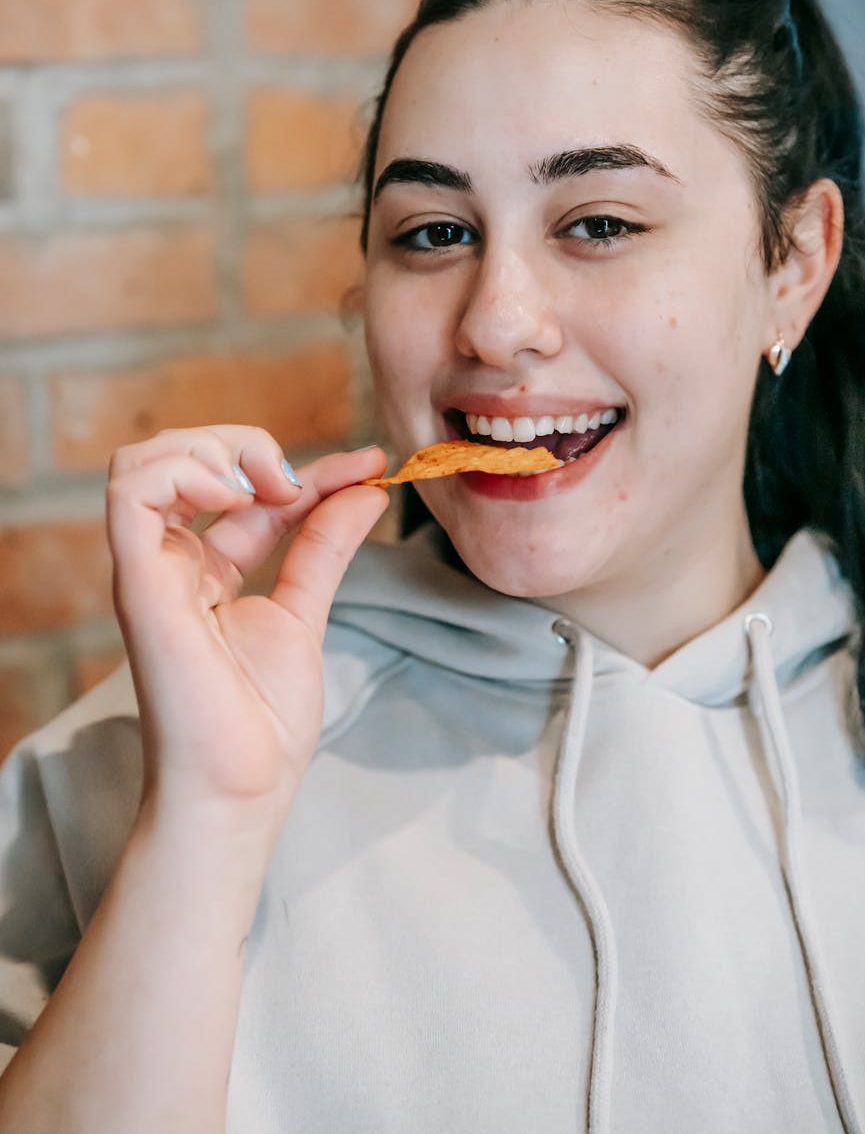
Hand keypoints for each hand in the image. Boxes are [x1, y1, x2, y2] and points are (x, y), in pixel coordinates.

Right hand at [106, 427, 388, 844]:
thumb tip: (366, 485)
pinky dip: (184, 472)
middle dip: (246, 444)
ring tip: (267, 485)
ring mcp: (149, 572)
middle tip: (301, 480)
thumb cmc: (262, 721)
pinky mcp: (138, 584)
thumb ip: (325, 545)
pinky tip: (238, 497)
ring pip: (144, 462)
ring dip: (211, 449)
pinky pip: (130, 494)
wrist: (242, 788)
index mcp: (204, 571)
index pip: (247, 491)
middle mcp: (170, 563)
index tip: (367, 463)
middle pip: (182, 458)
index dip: (306, 467)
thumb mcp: (305, 612)